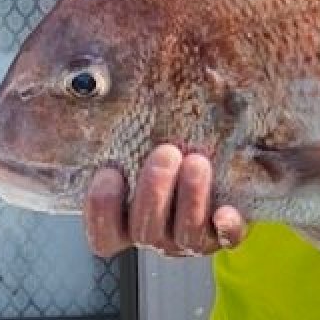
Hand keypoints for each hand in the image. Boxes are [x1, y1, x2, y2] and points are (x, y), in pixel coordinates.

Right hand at [83, 143, 245, 258]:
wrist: (218, 169)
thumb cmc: (167, 152)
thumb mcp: (138, 143)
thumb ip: (121, 128)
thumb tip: (93, 79)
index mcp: (127, 221)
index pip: (104, 236)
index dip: (102, 210)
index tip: (109, 171)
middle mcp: (156, 236)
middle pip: (146, 230)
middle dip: (154, 191)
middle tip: (166, 152)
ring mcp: (190, 240)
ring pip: (186, 235)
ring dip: (190, 198)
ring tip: (196, 162)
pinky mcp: (225, 234)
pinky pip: (227, 239)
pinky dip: (226, 228)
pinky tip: (226, 210)